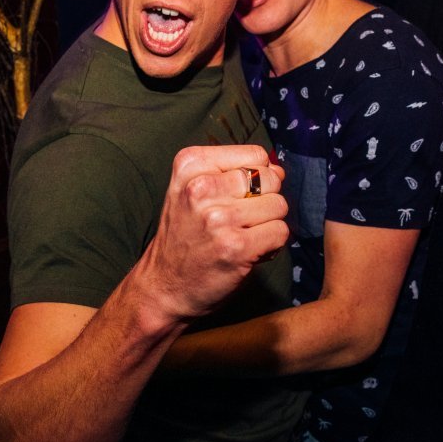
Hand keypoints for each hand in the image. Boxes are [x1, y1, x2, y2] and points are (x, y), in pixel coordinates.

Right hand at [137, 145, 288, 322]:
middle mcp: (200, 187)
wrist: (162, 287)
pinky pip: (280, 232)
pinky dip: (272, 245)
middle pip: (270, 179)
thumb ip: (233, 173)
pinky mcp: (235, 246)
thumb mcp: (191, 191)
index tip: (235, 198)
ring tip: (242, 237)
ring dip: (268, 224)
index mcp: (189, 165)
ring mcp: (218, 218)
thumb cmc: (184, 238)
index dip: (257, 178)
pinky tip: (248, 252)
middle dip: (265, 200)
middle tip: (240, 221)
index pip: (255, 155)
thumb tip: (279, 171)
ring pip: (279, 206)